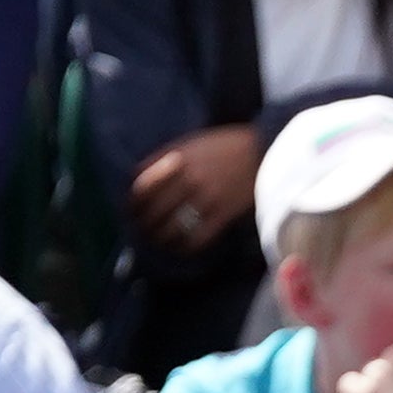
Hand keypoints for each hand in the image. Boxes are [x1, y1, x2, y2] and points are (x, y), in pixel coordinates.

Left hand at [129, 123, 259, 255]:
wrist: (260, 152)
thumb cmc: (223, 146)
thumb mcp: (189, 144)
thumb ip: (166, 160)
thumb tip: (142, 180)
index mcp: (175, 159)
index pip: (141, 185)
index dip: (132, 201)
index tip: (131, 210)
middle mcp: (186, 178)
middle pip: (153, 209)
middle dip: (143, 223)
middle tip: (142, 231)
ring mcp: (205, 197)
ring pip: (172, 226)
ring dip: (161, 238)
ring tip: (158, 242)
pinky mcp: (223, 214)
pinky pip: (197, 237)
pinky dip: (185, 246)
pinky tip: (180, 248)